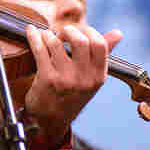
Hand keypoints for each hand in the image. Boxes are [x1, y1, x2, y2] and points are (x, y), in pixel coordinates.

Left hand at [23, 24, 121, 145]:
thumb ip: (102, 54)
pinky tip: (31, 32)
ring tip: (46, 36)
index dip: (88, 31)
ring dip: (48, 34)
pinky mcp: (47, 79)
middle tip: (61, 34)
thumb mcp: (91, 78)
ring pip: (56, 44)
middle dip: (68, 31)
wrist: (51, 119)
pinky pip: (39, 50)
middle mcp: (84, 78)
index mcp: (98, 76)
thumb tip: (118, 33)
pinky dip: (33, 37)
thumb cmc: (72, 94)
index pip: (100, 44)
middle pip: (80, 41)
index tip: (78, 30)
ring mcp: (65, 79)